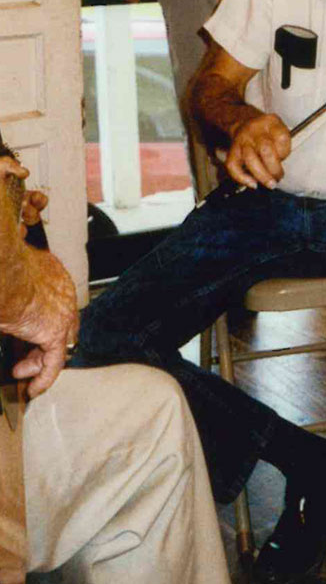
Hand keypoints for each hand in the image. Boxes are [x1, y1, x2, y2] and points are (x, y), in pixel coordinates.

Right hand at [0, 158, 77, 396]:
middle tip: (27, 352)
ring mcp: (60, 310)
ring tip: (22, 369)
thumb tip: (12, 196)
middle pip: (62, 319)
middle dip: (44, 339)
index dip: (43, 315)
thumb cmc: (3, 261)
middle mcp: (61, 290)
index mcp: (51, 271)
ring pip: (58, 342)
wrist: (1, 267)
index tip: (27, 325)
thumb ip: (19, 242)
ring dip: (39, 358)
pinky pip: (54, 361)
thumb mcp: (10, 255)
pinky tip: (31, 387)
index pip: (56, 295)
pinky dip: (43, 376)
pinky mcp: (53, 330)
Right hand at [226, 113, 290, 188]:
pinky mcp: (232, 150)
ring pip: (250, 159)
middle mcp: (255, 129)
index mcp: (271, 122)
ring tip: (269, 184)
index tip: (284, 158)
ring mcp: (243, 140)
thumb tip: (279, 170)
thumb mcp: (280, 130)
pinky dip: (242, 178)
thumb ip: (283, 146)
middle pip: (265, 149)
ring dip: (262, 176)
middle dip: (274, 169)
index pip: (282, 138)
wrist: (244, 122)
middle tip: (278, 177)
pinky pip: (233, 166)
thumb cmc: (266, 132)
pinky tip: (252, 183)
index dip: (285, 152)